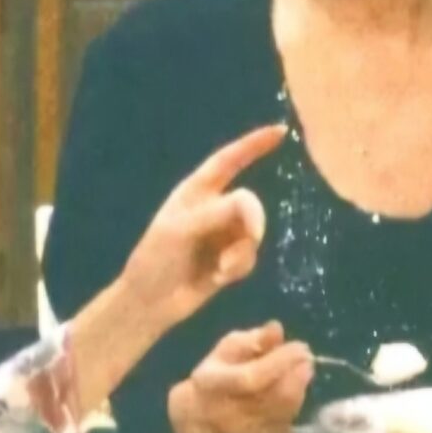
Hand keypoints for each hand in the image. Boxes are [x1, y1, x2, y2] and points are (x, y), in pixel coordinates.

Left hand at [111, 124, 284, 330]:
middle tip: (253, 234)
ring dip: (241, 251)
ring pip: (254, 232)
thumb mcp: (182, 229)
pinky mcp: (230, 259)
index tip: (281, 131)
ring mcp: (223, 234)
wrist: (150, 301)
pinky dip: (239, 266)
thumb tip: (255, 210)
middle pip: (249, 203)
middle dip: (252, 220)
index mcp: (197, 191)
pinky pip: (251, 255)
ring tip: (220, 267)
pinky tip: (219, 277)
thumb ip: (220, 213)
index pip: (229, 160)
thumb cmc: (157, 258)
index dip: (253, 145)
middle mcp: (214, 208)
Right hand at [171, 321, 312, 432]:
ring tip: (304, 367)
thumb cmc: (218, 376)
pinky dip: (295, 402)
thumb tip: (276, 329)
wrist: (202, 417)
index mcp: (212, 385)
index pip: (250, 378)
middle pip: (272, 398)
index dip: (279, 362)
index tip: (299, 346)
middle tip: (307, 356)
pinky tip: (297, 387)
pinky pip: (285, 423)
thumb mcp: (228, 350)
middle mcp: (227, 413)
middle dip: (295, 374)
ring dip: (299, 387)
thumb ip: (252, 340)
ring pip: (283, 412)